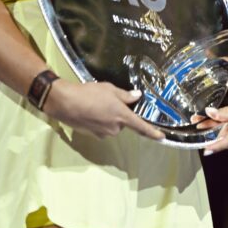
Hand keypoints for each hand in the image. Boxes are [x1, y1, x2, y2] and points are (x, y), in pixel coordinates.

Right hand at [43, 80, 163, 140]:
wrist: (65, 102)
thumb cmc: (89, 93)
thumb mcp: (110, 89)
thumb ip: (125, 95)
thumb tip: (137, 96)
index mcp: (122, 117)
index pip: (141, 127)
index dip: (153, 133)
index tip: (162, 137)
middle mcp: (114, 128)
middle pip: (123, 122)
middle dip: (119, 113)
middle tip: (108, 100)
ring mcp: (103, 133)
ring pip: (111, 125)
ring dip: (108, 116)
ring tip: (96, 103)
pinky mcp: (92, 135)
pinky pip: (101, 127)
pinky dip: (98, 119)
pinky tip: (89, 110)